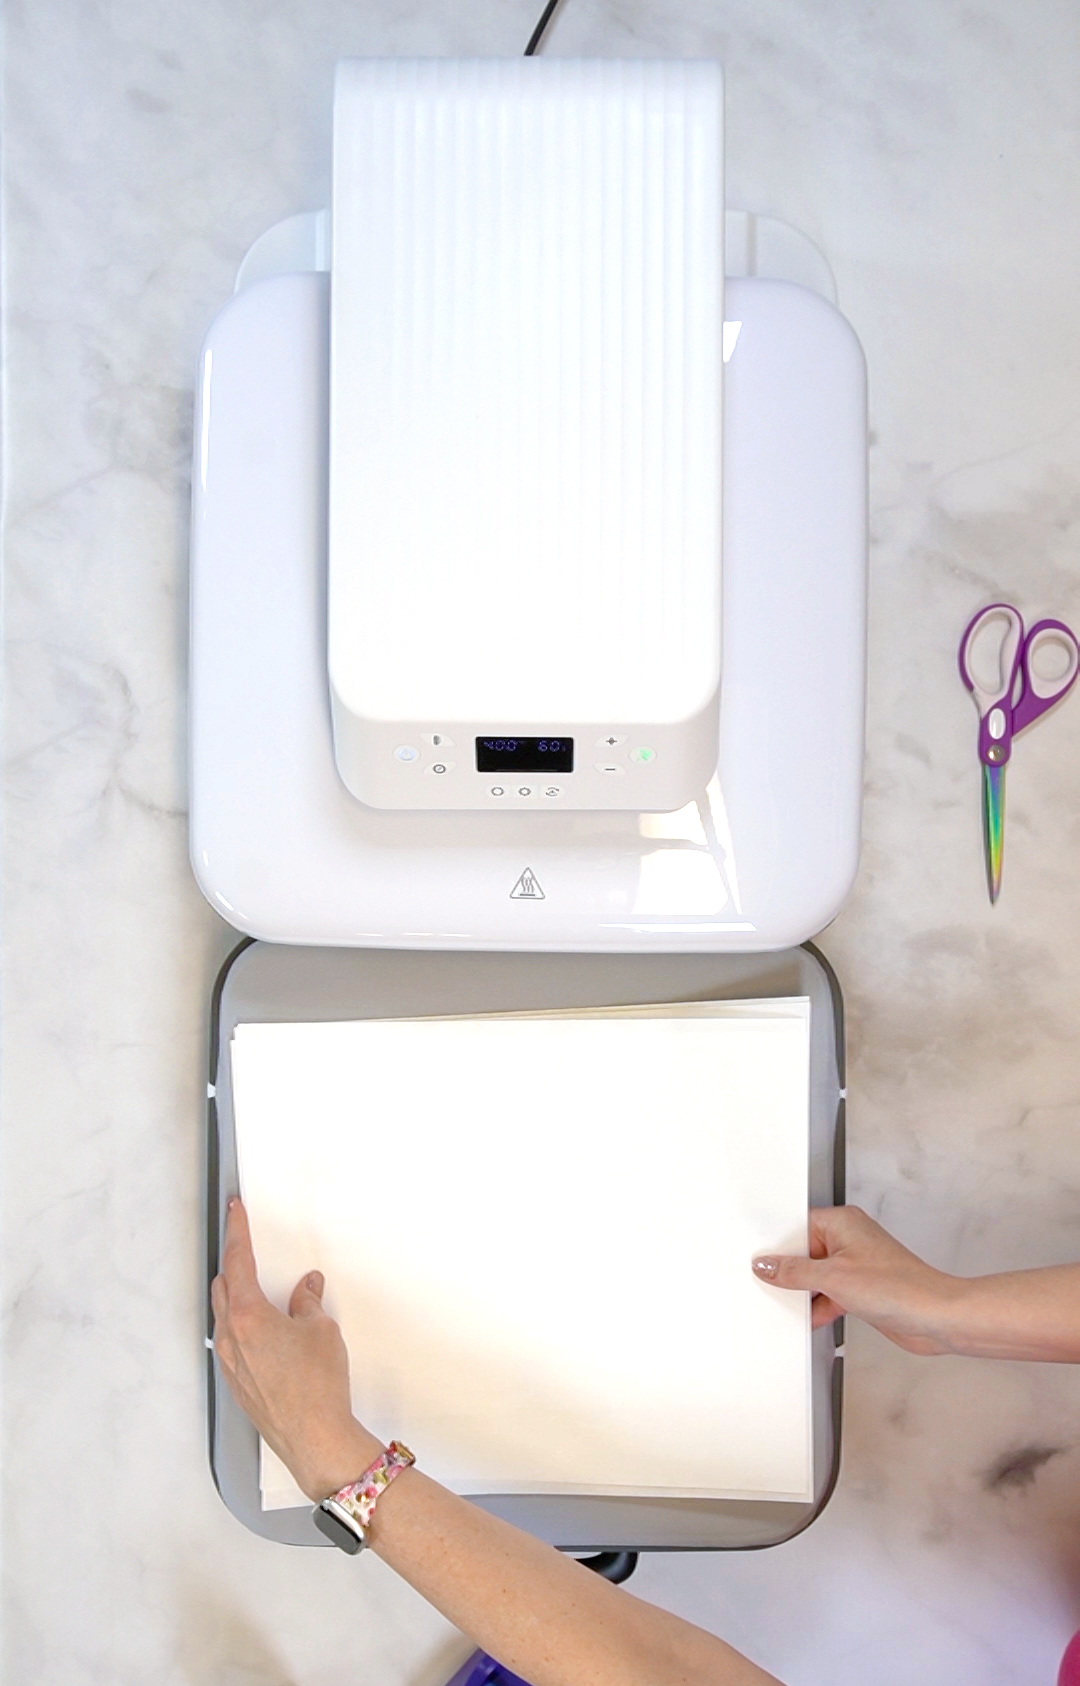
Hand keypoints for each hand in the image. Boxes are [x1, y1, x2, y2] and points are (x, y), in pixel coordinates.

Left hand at [211, 1199, 380, 1498]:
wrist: (315, 1439)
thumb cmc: (318, 1386)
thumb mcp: (322, 1331)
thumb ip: (308, 1302)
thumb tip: (306, 1288)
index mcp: (248, 1316)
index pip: (238, 1261)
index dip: (237, 1231)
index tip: (234, 1210)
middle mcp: (232, 1338)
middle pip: (224, 1287)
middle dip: (235, 1264)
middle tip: (248, 1247)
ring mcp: (231, 1364)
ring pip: (225, 1317)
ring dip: (238, 1297)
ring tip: (263, 1290)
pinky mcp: (238, 1384)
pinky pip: (233, 1343)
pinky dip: (244, 1326)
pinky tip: (267, 1330)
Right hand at [751, 1206, 959, 1354]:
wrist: (935, 1318)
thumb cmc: (899, 1288)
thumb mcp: (832, 1278)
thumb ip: (794, 1272)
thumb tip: (767, 1265)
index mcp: (842, 1222)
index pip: (797, 1226)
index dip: (778, 1245)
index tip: (760, 1261)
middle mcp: (850, 1239)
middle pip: (806, 1252)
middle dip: (791, 1272)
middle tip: (772, 1285)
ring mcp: (858, 1264)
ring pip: (818, 1275)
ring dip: (807, 1292)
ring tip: (793, 1304)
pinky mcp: (864, 1288)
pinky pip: (832, 1292)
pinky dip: (822, 1304)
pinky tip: (813, 1317)